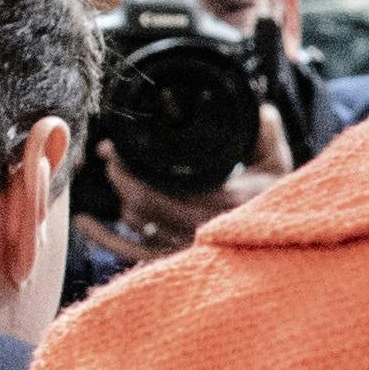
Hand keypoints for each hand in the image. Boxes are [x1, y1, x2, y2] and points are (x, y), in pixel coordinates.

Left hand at [90, 104, 295, 269]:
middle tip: (110, 154)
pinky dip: (104, 238)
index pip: (156, 185)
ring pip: (135, 223)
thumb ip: (267, 132)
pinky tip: (85, 221)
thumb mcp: (278, 163)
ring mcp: (184, 248)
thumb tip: (259, 107)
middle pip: (138, 202)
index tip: (117, 146)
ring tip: (113, 175)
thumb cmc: (275, 201)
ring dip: (118, 198)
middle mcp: (197, 228)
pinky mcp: (174, 262)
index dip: (128, 165)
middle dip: (119, 175)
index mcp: (218, 202)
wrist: (282, 242)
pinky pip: (130, 254)